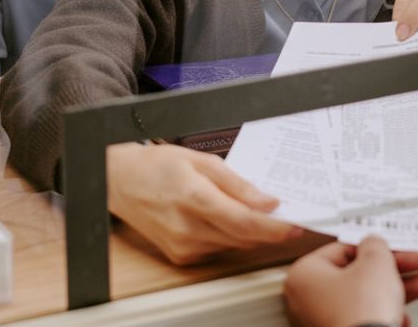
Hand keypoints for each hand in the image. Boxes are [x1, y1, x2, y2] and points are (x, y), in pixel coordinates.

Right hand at [107, 143, 302, 264]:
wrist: (121, 183)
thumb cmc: (158, 166)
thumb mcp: (201, 161)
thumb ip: (237, 184)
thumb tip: (267, 202)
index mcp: (193, 197)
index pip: (244, 221)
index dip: (274, 226)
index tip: (296, 224)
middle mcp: (187, 227)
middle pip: (243, 237)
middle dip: (270, 229)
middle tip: (289, 217)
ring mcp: (183, 246)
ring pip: (234, 244)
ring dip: (250, 232)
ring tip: (256, 211)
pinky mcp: (181, 257)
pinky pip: (219, 248)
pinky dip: (230, 236)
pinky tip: (225, 219)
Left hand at [284, 236, 417, 326]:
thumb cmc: (362, 311)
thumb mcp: (376, 263)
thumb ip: (375, 246)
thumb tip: (372, 242)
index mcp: (304, 275)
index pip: (343, 250)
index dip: (376, 246)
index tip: (395, 247)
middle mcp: (306, 300)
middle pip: (356, 275)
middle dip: (392, 269)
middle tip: (414, 263)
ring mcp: (320, 321)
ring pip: (363, 298)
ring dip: (395, 290)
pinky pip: (363, 321)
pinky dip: (383, 315)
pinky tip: (402, 318)